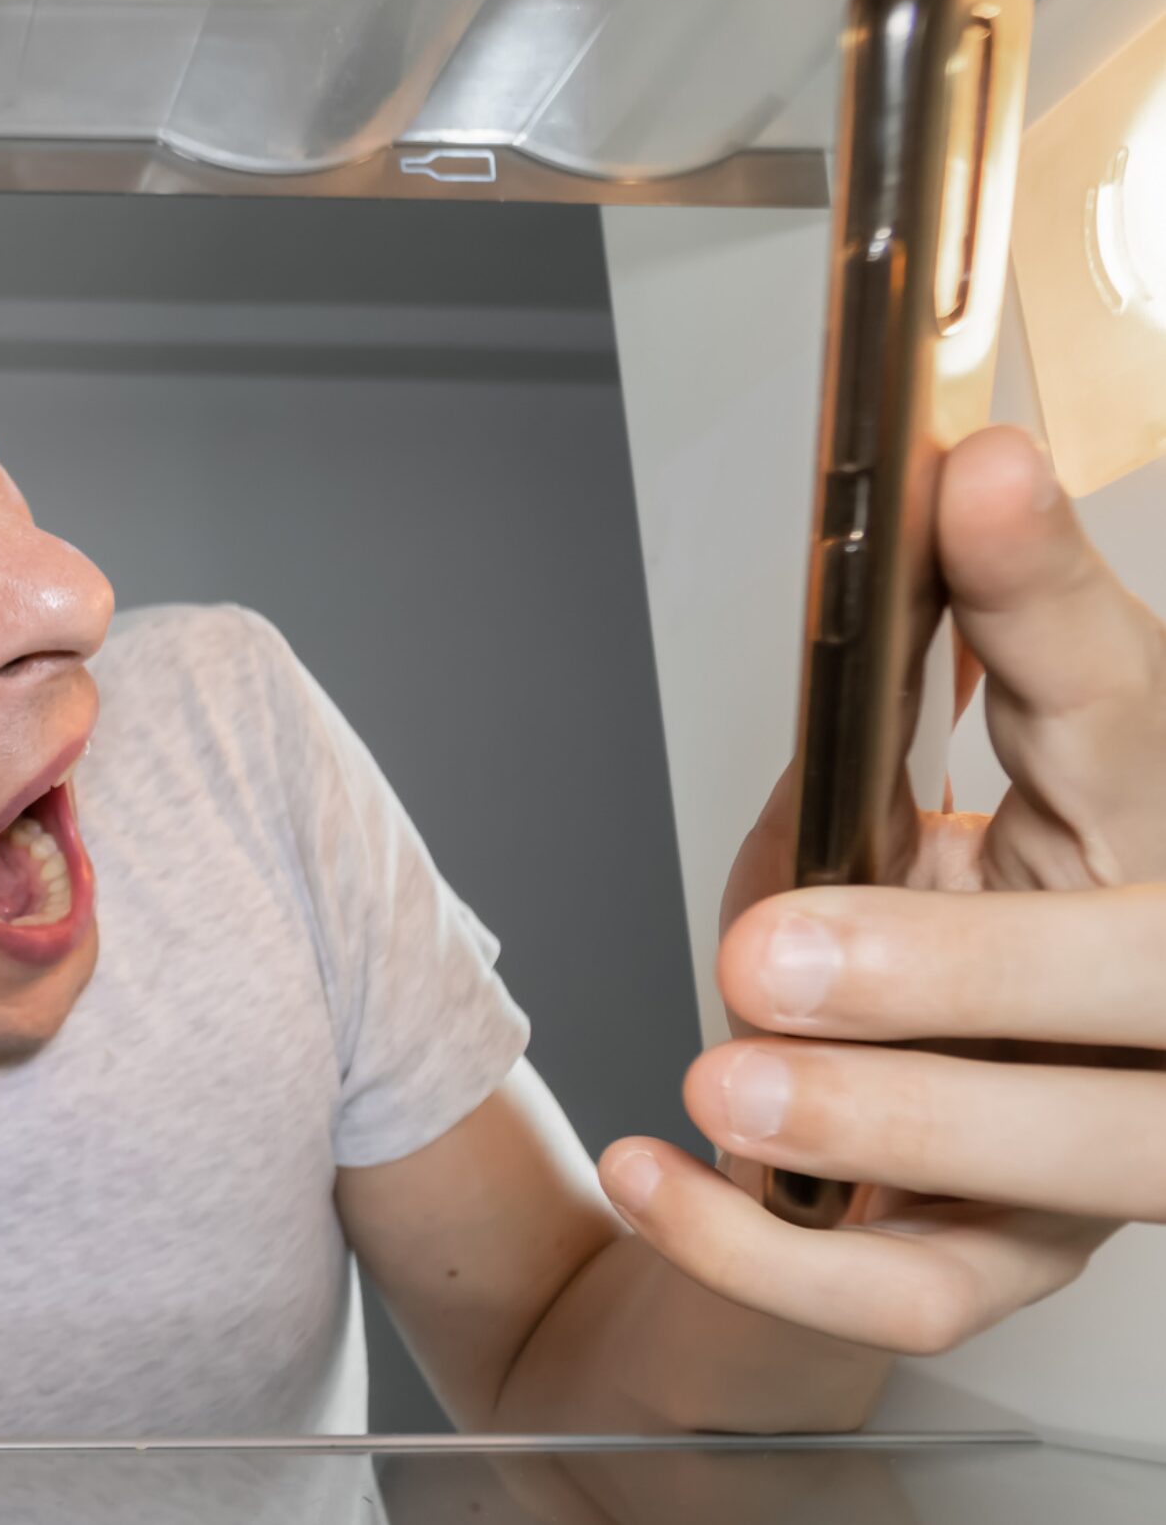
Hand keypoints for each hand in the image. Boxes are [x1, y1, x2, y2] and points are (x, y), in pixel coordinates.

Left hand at [597, 425, 1165, 1354]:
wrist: (877, 1114)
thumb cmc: (894, 930)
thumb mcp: (884, 783)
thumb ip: (917, 657)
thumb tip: (932, 488)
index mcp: (1138, 833)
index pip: (1122, 708)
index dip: (1047, 599)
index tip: (972, 482)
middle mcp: (1160, 998)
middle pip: (1148, 976)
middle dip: (965, 966)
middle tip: (770, 951)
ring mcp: (1107, 1142)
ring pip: (1075, 1159)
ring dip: (888, 1126)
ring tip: (723, 1082)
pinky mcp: (1012, 1257)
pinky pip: (916, 1289)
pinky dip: (770, 1249)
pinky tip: (657, 1176)